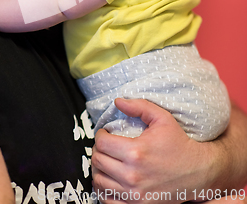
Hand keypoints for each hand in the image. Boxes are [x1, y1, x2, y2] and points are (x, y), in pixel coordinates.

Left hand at [92, 98, 215, 203]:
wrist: (198, 172)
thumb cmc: (179, 144)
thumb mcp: (162, 119)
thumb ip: (139, 106)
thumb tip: (118, 101)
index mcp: (136, 152)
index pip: (102, 143)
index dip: (100, 135)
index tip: (105, 134)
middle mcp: (132, 175)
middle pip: (98, 162)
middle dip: (98, 150)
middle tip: (105, 146)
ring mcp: (134, 195)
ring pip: (99, 181)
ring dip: (99, 170)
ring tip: (106, 161)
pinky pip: (107, 201)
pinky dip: (104, 190)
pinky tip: (110, 179)